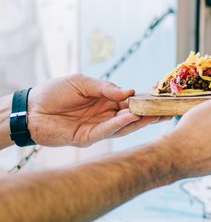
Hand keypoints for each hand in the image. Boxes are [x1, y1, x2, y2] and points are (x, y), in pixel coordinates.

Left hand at [28, 74, 161, 146]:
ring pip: (124, 126)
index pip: (131, 101)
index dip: (146, 100)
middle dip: (150, 114)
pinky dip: (119, 125)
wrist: (30, 109)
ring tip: (155, 115)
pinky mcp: (88, 138)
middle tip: (168, 111)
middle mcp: (106, 115)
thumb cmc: (54, 92)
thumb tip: (130, 92)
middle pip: (133, 116)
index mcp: (106, 100)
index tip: (163, 98)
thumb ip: (106, 87)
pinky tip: (131, 117)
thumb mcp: (82, 82)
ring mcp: (98, 127)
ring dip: (139, 121)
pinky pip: (107, 131)